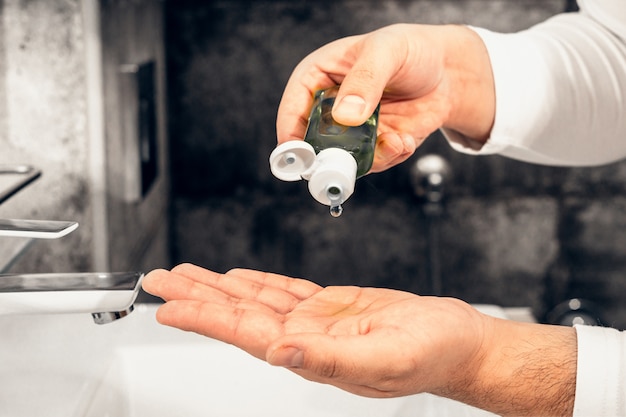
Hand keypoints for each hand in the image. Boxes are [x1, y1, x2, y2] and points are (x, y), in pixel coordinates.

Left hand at [142, 264, 487, 396]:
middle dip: (196, 296)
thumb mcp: (384, 358)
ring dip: (219, 287)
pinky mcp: (333, 306)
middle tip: (160, 281)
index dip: (203, 317)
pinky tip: (238, 279)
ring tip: (186, 276)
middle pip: (238, 313)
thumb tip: (278, 354)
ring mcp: (318, 321)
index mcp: (311, 352)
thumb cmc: (432, 353)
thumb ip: (329, 359)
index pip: (243, 331)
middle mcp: (306, 338)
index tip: (168, 307)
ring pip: (255, 299)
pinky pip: (284, 290)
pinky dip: (258, 282)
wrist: (459, 340)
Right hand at [276, 24, 494, 172]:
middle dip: (331, 157)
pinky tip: (405, 139)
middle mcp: (330, 109)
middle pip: (313, 144)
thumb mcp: (386, 52)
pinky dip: (390, 158)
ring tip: (397, 140)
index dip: (291, 135)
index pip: (292, 110)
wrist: (446, 71)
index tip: (301, 155)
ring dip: (369, 159)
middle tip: (350, 159)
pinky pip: (373, 163)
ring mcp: (352, 131)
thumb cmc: (410, 49)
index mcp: (318, 78)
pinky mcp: (374, 145)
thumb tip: (347, 115)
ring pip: (344, 160)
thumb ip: (365, 80)